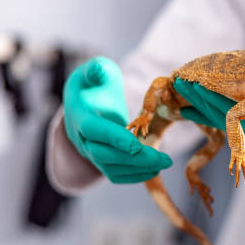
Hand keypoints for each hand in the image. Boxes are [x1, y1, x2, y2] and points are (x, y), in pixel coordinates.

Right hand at [63, 57, 171, 182]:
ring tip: (165, 163)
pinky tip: (155, 170)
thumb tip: (99, 69)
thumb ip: (96, 70)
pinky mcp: (102, 161)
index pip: (94, 131)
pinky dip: (135, 176)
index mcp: (79, 116)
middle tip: (164, 159)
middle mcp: (82, 139)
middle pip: (104, 155)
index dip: (114, 138)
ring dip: (139, 169)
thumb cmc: (94, 83)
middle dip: (135, 158)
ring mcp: (90, 153)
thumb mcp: (94, 71)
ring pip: (111, 168)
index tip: (137, 144)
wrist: (85, 102)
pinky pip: (116, 175)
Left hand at [173, 74, 244, 173]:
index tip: (192, 83)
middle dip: (202, 102)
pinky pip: (242, 127)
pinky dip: (223, 114)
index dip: (214, 99)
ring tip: (185, 93)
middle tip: (179, 82)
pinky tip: (208, 104)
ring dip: (208, 109)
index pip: (241, 115)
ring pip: (232, 128)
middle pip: (228, 124)